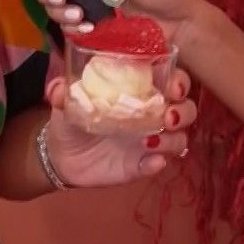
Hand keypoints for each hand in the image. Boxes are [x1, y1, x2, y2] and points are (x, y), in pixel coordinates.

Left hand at [41, 67, 196, 187]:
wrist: (61, 156)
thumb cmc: (73, 119)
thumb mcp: (67, 103)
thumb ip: (63, 94)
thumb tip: (58, 89)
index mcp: (139, 92)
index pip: (170, 79)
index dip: (178, 80)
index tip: (172, 85)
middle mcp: (152, 114)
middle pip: (186, 108)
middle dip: (184, 110)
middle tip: (169, 115)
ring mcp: (150, 141)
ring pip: (179, 138)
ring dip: (173, 138)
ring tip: (150, 140)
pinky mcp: (142, 165)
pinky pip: (159, 164)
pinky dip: (158, 163)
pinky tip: (150, 162)